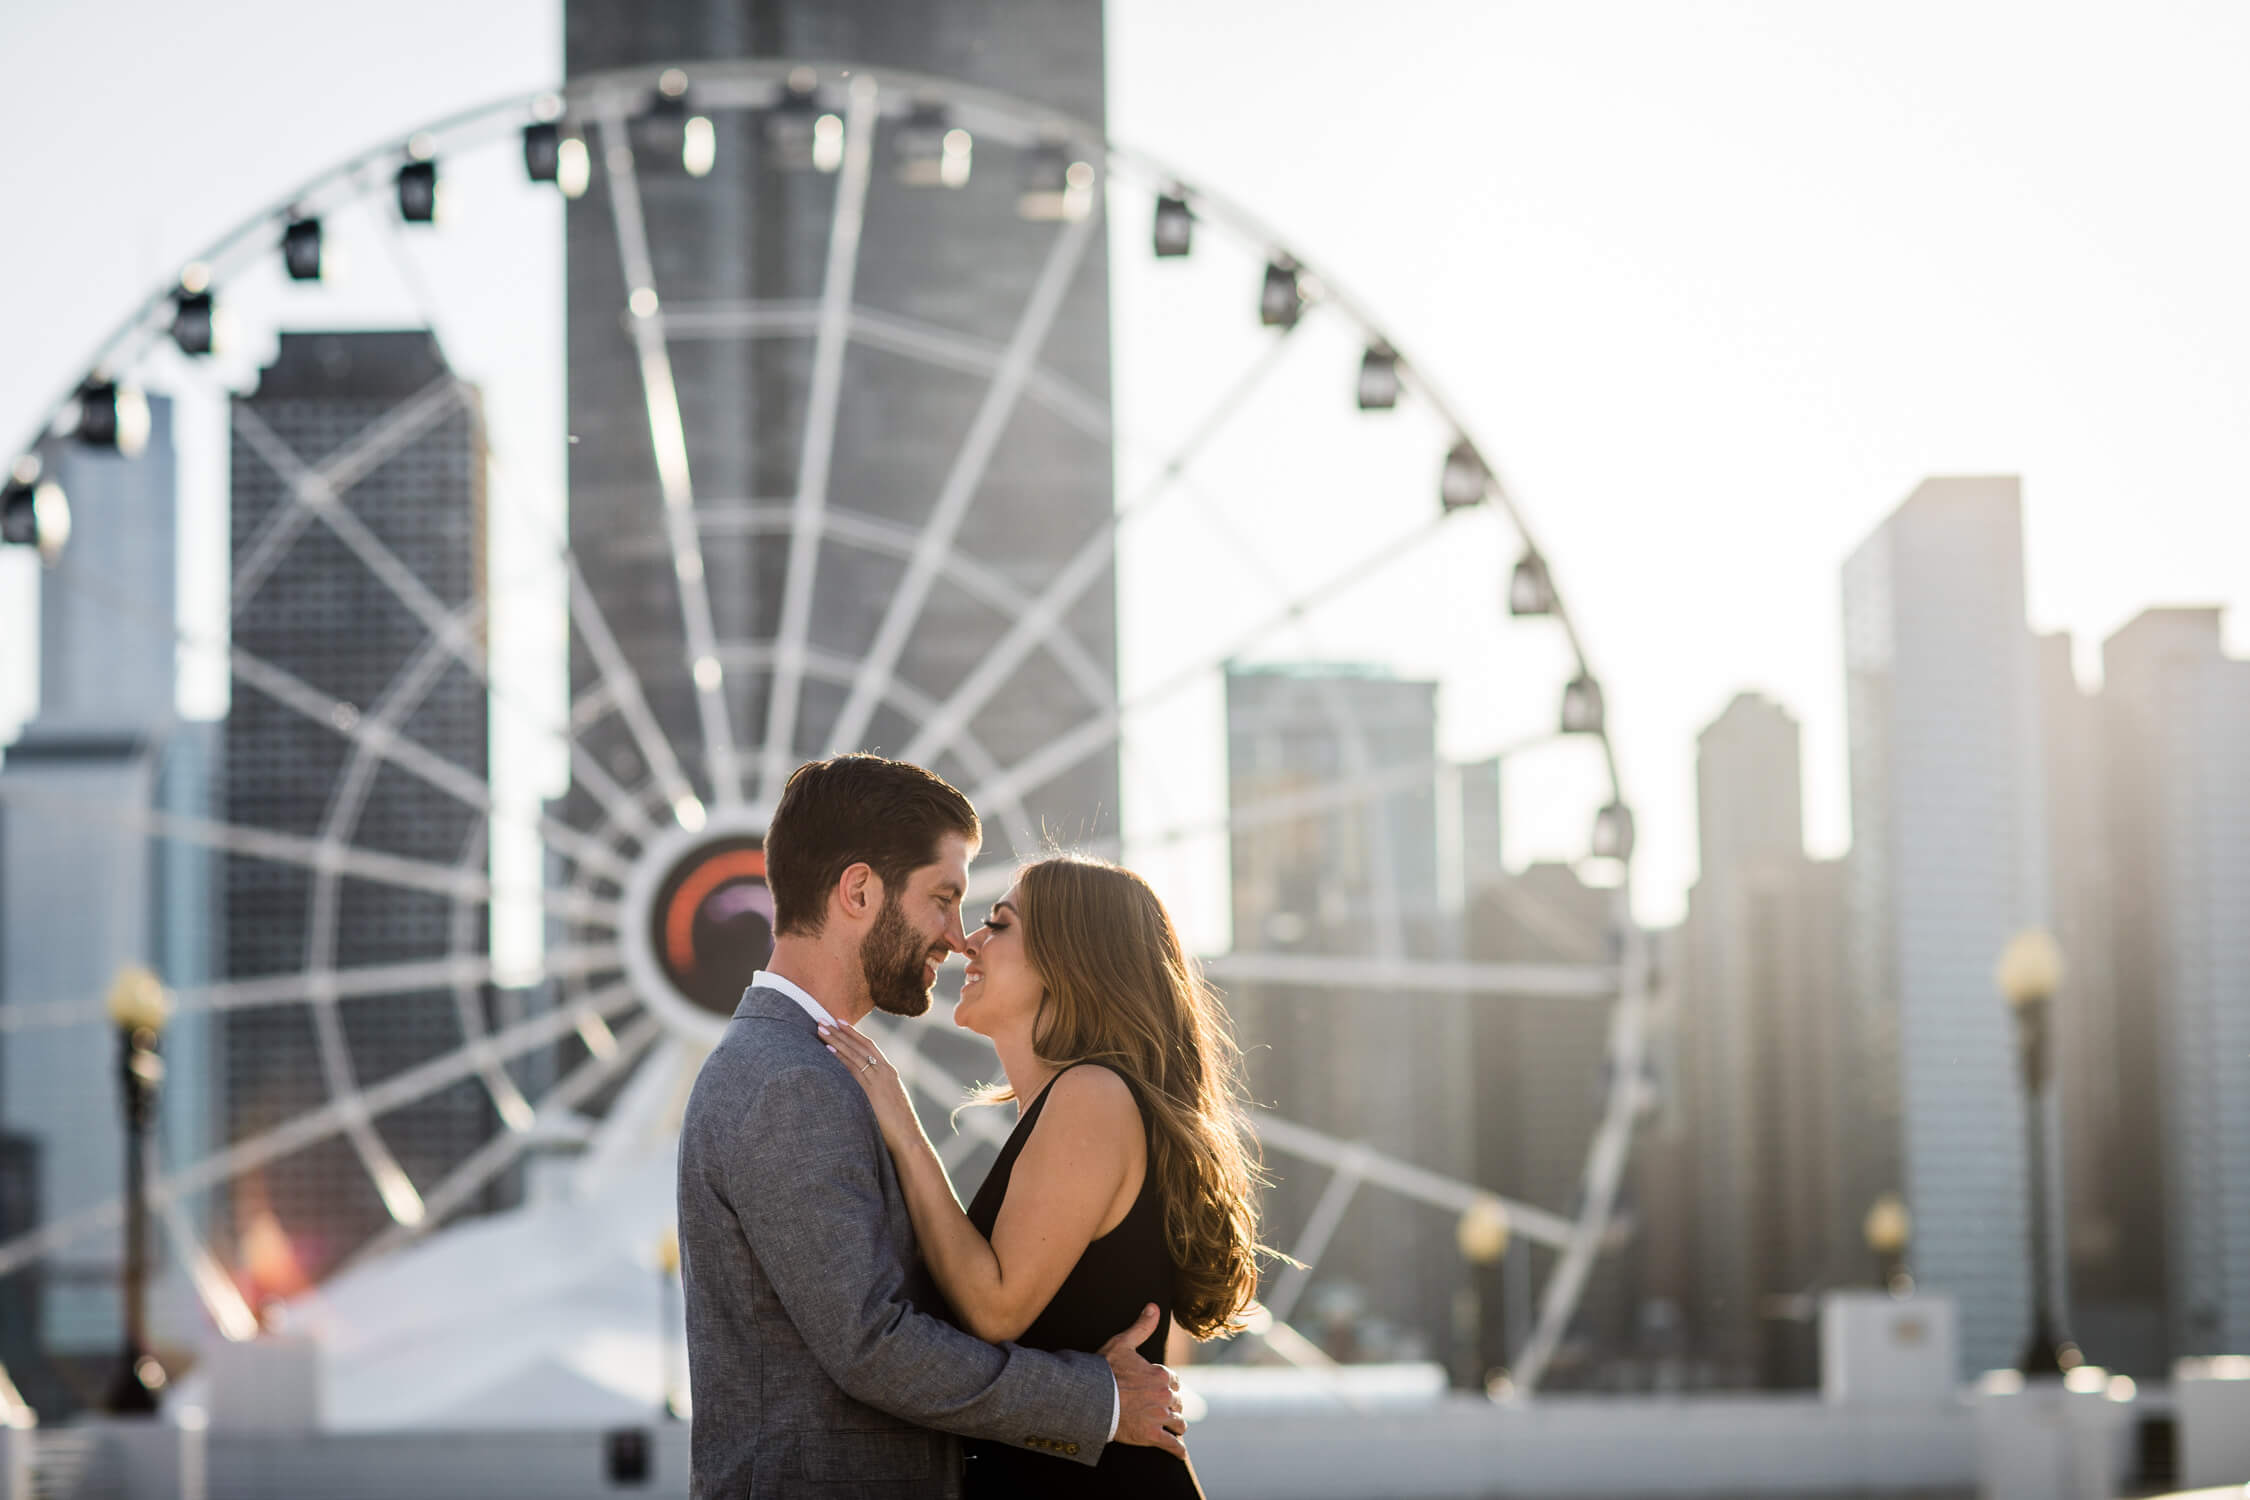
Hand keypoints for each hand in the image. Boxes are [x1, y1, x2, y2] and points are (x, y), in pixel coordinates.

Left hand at [818, 1022, 918, 1147]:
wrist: (909, 1138)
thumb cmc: (898, 1125)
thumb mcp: (889, 1101)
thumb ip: (878, 1091)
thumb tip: (864, 1089)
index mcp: (889, 1072)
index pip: (869, 1045)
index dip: (853, 1033)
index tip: (839, 1021)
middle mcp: (885, 1071)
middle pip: (859, 1045)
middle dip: (839, 1031)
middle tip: (822, 1018)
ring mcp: (878, 1080)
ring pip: (853, 1054)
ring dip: (835, 1039)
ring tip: (820, 1028)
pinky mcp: (871, 1091)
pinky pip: (852, 1070)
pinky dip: (840, 1058)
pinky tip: (828, 1049)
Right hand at [1101, 1303, 1186, 1458]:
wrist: (1091, 1398)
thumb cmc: (1104, 1370)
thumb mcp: (1122, 1344)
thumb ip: (1141, 1327)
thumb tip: (1154, 1306)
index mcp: (1160, 1374)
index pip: (1175, 1382)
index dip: (1169, 1386)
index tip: (1164, 1390)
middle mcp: (1164, 1396)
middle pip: (1178, 1402)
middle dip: (1173, 1405)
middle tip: (1165, 1409)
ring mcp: (1159, 1416)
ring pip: (1179, 1423)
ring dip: (1177, 1425)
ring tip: (1174, 1428)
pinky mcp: (1151, 1435)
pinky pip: (1172, 1444)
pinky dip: (1177, 1449)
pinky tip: (1179, 1452)